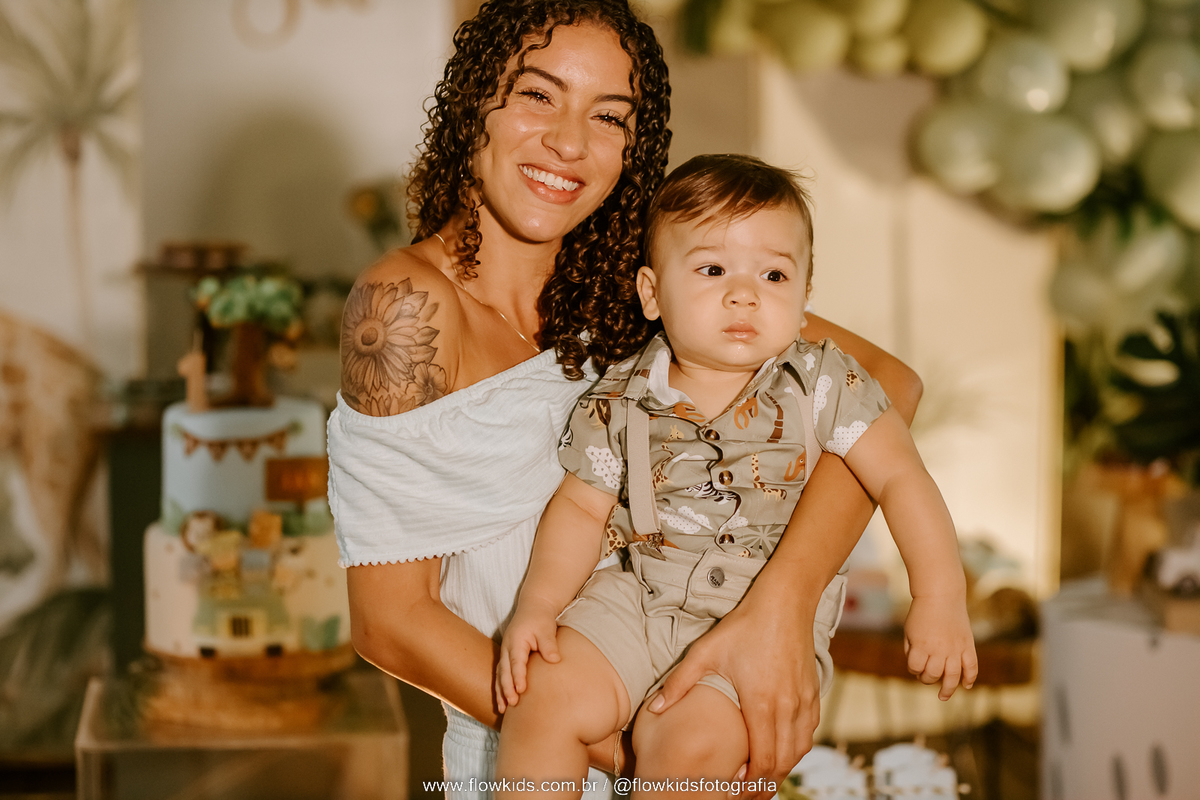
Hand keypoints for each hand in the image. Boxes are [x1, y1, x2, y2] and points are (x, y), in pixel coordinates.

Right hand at [495, 603, 559, 711]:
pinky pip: (501, 674)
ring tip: (503, 709)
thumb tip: (554, 660)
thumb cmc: (541, 619)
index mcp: (516, 640)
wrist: (533, 607)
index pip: (516, 662)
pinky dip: (501, 687)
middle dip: (507, 688)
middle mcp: (507, 648)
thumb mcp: (546, 629)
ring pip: (500, 675)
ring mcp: (505, 652)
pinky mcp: (507, 657)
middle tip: (512, 704)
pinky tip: (503, 702)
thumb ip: (549, 645)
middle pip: (504, 671)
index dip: (518, 676)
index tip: (521, 690)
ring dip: (500, 691)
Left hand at [642, 598, 815, 799]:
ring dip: (781, 770)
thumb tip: (653, 708)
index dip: (748, 783)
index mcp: (761, 704)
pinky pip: (808, 733)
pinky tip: (779, 750)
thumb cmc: (744, 625)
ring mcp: (803, 702)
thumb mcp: (706, 651)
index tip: (731, 789)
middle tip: (744, 794)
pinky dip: (795, 749)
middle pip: (781, 765)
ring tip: (760, 778)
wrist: (784, 602)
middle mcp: (787, 708)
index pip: (761, 761)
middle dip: (764, 785)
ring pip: (798, 752)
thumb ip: (679, 682)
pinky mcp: (814, 694)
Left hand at [903, 594, 977, 699]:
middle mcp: (939, 649)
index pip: (916, 668)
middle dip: (927, 679)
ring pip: (953, 676)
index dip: (913, 669)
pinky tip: (966, 686)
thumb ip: (912, 651)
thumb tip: (917, 670)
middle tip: (926, 676)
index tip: (914, 663)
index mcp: (921, 645)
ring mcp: (955, 648)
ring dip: (948, 689)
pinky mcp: (968, 645)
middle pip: (933, 675)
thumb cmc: (921, 614)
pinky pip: (972, 666)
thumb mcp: (909, 631)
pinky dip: (970, 678)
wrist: (941, 596)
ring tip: (943, 697)